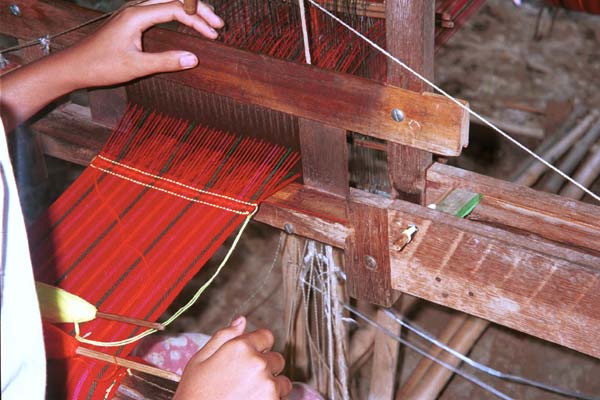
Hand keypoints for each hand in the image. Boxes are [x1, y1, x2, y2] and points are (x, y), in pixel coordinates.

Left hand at [67, 0, 224, 87]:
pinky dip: (176, 14)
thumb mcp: (136, 67)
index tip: (214, 33)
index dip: (198, 20)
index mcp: (136, 16)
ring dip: (188, 10)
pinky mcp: (130, 20)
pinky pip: (158, 8)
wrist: (75, 66)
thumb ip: (166, 61)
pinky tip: (185, 24)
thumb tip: (194, 58)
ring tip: (207, 23)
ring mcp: (131, 12)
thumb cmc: (100, 66)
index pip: (175, 9)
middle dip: (198, 10)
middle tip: (218, 25)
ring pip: (166, 1)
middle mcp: (134, 9)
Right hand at [174, 317, 292, 399]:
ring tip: (248, 395)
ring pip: (283, 382)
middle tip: (245, 381)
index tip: (249, 358)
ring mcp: (268, 386)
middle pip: (277, 359)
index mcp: (241, 347)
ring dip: (271, 387)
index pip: (267, 336)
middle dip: (265, 367)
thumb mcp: (200, 360)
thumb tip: (241, 320)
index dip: (258, 346)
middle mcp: (258, 364)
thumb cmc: (194, 393)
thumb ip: (224, 336)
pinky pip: (282, 399)